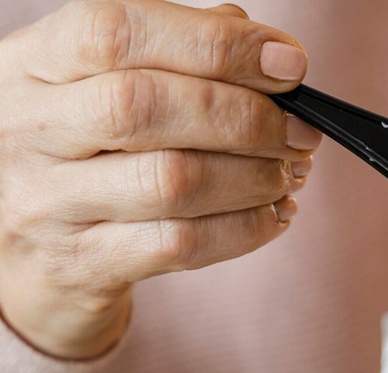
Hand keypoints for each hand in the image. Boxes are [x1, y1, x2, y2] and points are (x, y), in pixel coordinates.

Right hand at [0, 0, 321, 358]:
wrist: (29, 259)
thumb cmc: (86, 156)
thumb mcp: (102, 87)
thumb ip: (177, 55)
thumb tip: (271, 55)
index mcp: (32, 63)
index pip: (119, 33)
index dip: (216, 44)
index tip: (289, 64)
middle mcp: (28, 129)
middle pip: (146, 106)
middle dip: (247, 117)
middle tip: (301, 131)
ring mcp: (47, 203)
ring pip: (172, 181)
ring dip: (255, 177)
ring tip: (289, 173)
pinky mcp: (81, 265)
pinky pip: (181, 244)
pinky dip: (246, 228)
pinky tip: (273, 215)